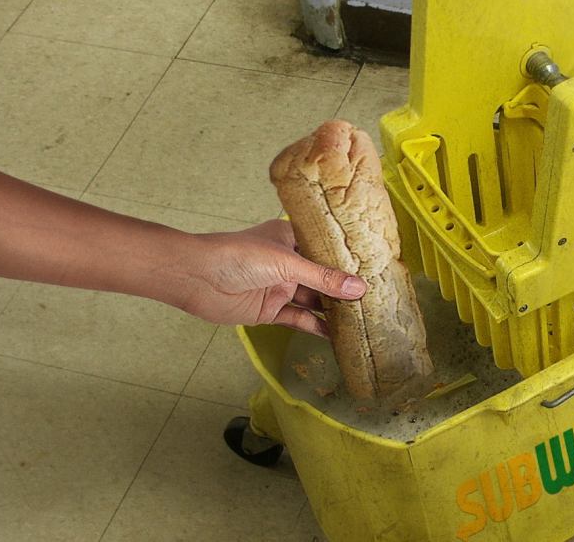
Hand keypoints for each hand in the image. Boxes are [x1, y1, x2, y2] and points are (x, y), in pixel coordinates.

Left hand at [178, 219, 366, 335]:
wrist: (195, 278)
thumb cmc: (238, 256)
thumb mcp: (286, 263)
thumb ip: (322, 278)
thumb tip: (360, 288)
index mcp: (291, 238)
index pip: (327, 248)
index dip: (350, 260)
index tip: (378, 270)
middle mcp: (288, 262)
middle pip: (323, 277)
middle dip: (345, 288)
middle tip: (377, 300)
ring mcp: (279, 287)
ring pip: (313, 300)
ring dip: (334, 310)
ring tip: (364, 319)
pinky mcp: (270, 310)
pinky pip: (298, 319)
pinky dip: (315, 326)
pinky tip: (336, 335)